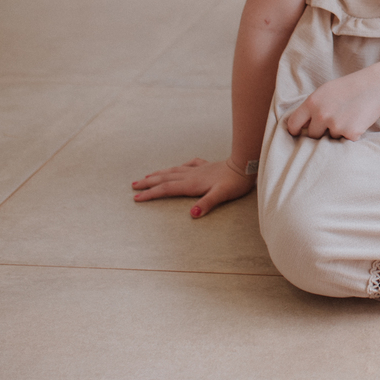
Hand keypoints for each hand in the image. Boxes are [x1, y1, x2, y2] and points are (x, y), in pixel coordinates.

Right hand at [132, 157, 255, 217]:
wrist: (245, 165)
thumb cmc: (234, 182)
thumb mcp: (221, 195)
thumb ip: (207, 204)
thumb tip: (192, 215)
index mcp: (192, 184)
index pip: (167, 189)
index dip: (151, 193)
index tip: (136, 198)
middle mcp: (192, 175)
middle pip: (165, 178)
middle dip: (149, 182)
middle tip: (133, 185)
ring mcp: (199, 170)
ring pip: (174, 171)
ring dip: (159, 174)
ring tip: (147, 176)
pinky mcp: (207, 166)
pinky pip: (188, 165)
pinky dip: (179, 167)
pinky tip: (178, 167)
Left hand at [284, 69, 379, 140]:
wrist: (375, 85)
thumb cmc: (351, 87)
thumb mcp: (326, 91)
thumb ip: (313, 107)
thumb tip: (303, 126)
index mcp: (312, 103)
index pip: (294, 123)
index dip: (295, 131)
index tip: (298, 134)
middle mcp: (321, 115)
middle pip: (312, 135)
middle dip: (321, 132)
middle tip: (334, 121)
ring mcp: (335, 125)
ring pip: (331, 137)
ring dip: (339, 131)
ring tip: (350, 115)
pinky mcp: (350, 133)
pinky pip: (346, 140)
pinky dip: (352, 133)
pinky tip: (358, 120)